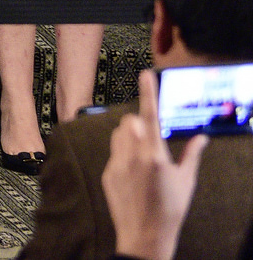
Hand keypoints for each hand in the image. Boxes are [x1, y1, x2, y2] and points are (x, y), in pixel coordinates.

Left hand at [102, 70, 205, 259]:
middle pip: (129, 121)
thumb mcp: (186, 181)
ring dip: (128, 135)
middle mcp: (133, 156)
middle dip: (138, 122)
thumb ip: (192, 155)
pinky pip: (113, 153)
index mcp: (155, 156)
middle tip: (150, 137)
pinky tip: (134, 173)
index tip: (144, 73)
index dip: (147, 92)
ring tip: (142, 154)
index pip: (150, 116)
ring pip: (117, 134)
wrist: (145, 235)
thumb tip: (202, 137)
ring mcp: (117, 164)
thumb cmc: (171, 209)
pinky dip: (123, 154)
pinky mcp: (107, 173)